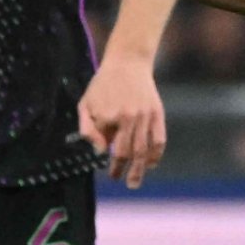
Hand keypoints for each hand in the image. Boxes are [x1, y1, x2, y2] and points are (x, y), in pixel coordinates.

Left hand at [78, 52, 168, 187]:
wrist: (128, 62)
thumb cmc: (103, 84)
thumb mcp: (86, 103)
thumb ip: (87, 128)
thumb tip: (98, 150)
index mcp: (108, 116)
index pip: (106, 146)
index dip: (107, 160)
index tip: (107, 171)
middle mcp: (127, 118)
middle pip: (126, 153)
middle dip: (121, 170)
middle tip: (119, 180)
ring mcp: (144, 117)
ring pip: (143, 150)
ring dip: (138, 170)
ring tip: (134, 183)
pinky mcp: (157, 114)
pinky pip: (159, 140)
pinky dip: (156, 155)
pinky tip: (151, 164)